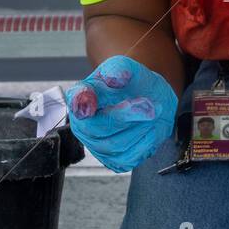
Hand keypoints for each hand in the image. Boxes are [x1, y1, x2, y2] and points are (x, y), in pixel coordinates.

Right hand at [65, 55, 177, 172]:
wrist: (150, 98)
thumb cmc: (132, 83)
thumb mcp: (127, 67)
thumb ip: (119, 70)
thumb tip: (113, 78)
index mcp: (81, 97)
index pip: (77, 101)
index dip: (82, 102)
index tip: (92, 102)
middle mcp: (83, 124)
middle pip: (98, 127)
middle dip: (126, 115)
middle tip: (148, 103)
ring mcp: (97, 145)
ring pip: (116, 145)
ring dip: (140, 128)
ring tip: (152, 112)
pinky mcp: (115, 161)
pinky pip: (130, 158)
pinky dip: (145, 143)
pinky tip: (150, 129)